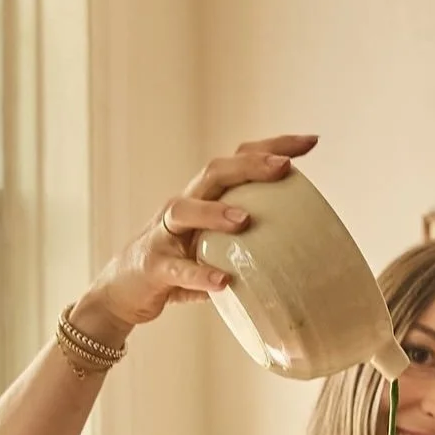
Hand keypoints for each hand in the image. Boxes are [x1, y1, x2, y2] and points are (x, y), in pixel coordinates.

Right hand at [74, 133, 318, 341]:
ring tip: (245, 220)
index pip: (238, 162)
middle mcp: (183, 207)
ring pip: (184, 209)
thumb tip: (300, 255)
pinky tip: (221, 282)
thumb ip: (247, 245)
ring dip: (215, 212)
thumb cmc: (178, 269)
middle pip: (213, 172)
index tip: (310, 141)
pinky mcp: (153, 265)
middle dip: (250, 165)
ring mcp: (164, 234)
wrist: (124, 293)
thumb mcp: (215, 250)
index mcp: (204, 199)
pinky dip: (198, 274)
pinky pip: (176, 268)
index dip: (271, 148)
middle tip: (284, 166)